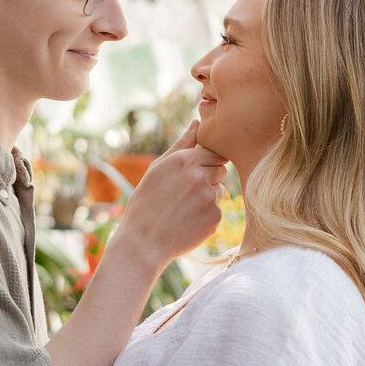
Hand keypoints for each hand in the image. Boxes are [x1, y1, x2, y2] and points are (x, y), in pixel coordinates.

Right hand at [114, 120, 226, 267]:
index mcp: (184, 160)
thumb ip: (181, 145)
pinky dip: (207, 217)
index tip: (189, 178)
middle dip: (208, 180)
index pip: (213, 154)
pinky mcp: (215, 217)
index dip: (203, 166)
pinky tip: (188, 222)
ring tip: (184, 209)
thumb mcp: (157, 169)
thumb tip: (197, 122)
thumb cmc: (146, 203)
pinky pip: (218, 211)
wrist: (143, 243)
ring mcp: (210, 197)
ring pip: (221, 191)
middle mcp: (200, 175)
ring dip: (209, 198)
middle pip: (221, 170)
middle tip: (185, 195)